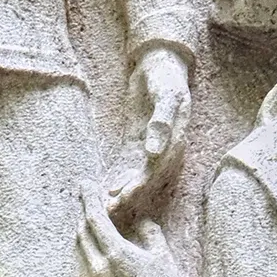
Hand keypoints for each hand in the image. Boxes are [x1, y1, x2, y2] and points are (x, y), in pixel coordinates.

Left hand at [77, 183, 190, 276]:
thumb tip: (143, 223)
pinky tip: (95, 249)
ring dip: (84, 233)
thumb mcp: (164, 257)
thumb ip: (150, 234)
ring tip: (94, 222)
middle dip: (85, 214)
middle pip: (82, 232)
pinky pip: (82, 267)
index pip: (94, 218)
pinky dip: (86, 252)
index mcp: (116, 255)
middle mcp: (98, 269)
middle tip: (90, 200)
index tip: (86, 183)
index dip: (89, 198)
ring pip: (79, 250)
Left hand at [108, 43, 191, 216]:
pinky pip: (127, 165)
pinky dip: (117, 177)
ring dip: (120, 191)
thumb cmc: (166, 77)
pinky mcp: (137, 142)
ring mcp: (150, 147)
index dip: (138, 186)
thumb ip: (161, 122)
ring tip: (102, 207)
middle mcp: (164, 149)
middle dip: (126, 195)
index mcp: (174, 142)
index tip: (121, 197)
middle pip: (144, 178)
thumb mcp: (166, 95)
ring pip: (134, 175)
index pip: (155, 170)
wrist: (160, 64)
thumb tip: (154, 153)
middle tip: (106, 211)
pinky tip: (104, 190)